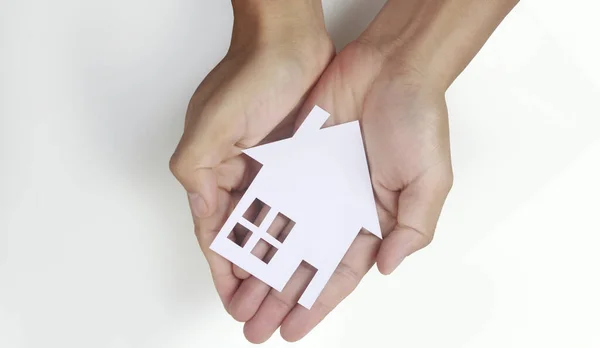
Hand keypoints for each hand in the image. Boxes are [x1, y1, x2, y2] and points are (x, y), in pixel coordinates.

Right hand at [169, 0, 332, 332]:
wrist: (292, 38)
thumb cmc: (252, 71)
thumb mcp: (212, 122)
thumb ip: (197, 167)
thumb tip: (198, 205)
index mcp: (211, 170)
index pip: (215, 235)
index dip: (224, 272)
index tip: (235, 302)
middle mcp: (237, 174)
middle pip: (243, 238)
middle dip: (250, 277)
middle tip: (261, 312)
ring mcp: (267, 168)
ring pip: (271, 227)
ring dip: (276, 259)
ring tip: (285, 294)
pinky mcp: (296, 160)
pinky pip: (296, 205)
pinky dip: (298, 229)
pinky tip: (308, 251)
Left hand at [234, 41, 452, 341]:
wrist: (390, 64)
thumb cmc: (417, 117)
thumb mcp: (430, 181)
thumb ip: (412, 229)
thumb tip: (388, 268)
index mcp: (373, 219)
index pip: (340, 273)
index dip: (316, 303)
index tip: (292, 329)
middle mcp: (340, 206)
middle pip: (304, 263)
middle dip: (280, 298)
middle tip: (255, 327)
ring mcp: (315, 184)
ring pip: (281, 235)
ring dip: (261, 268)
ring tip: (240, 298)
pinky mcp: (295, 160)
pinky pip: (269, 195)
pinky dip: (253, 221)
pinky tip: (235, 247)